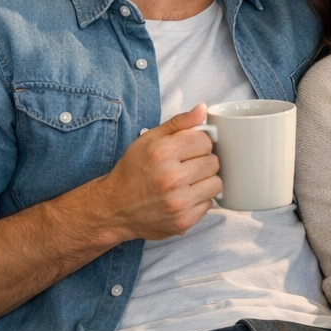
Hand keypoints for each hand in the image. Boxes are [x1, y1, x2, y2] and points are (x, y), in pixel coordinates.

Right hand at [87, 105, 222, 241]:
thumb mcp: (149, 139)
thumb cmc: (133, 170)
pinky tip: (184, 197)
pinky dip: (200, 200)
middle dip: (203, 162)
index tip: (189, 149)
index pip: (205, 141)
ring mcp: (178, 203)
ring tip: (188, 182)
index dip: (199, 144)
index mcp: (163, 153)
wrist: (114, 208)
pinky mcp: (183, 222)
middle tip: (187, 166)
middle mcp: (171, 178)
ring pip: (216, 184)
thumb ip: (179, 123)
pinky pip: (209, 204)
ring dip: (205, 181)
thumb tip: (203, 108)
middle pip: (214, 162)